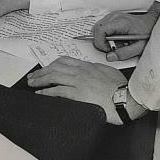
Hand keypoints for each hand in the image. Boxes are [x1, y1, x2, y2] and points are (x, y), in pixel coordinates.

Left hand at [26, 57, 144, 124]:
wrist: (127, 99)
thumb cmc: (121, 88)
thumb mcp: (108, 72)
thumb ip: (97, 70)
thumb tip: (91, 71)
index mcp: (88, 66)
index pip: (65, 61)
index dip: (52, 64)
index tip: (46, 68)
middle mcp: (81, 72)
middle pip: (55, 67)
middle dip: (42, 71)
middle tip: (32, 76)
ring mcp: (79, 82)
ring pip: (54, 77)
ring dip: (40, 79)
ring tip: (32, 83)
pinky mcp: (79, 94)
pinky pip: (58, 91)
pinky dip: (47, 91)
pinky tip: (40, 93)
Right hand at [93, 1, 159, 60]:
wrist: (155, 22)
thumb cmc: (149, 32)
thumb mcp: (140, 47)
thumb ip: (124, 53)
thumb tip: (110, 57)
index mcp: (121, 22)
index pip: (101, 30)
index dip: (100, 42)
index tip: (106, 50)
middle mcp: (115, 16)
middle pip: (97, 28)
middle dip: (100, 42)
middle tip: (110, 50)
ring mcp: (114, 16)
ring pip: (99, 28)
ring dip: (104, 39)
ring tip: (117, 44)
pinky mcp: (114, 18)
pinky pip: (104, 27)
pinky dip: (107, 35)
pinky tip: (118, 40)